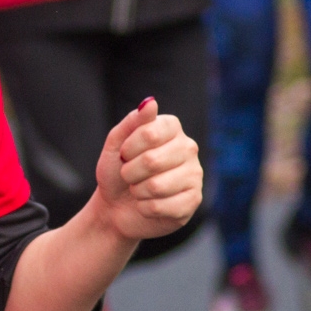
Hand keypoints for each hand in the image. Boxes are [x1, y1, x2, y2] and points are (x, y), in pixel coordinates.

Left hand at [92, 98, 201, 241]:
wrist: (116, 206)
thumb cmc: (117, 170)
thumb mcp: (116, 144)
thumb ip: (132, 122)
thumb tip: (151, 102)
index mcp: (172, 128)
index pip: (150, 133)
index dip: (128, 148)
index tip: (123, 154)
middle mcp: (189, 148)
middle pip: (152, 161)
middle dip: (129, 172)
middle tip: (128, 175)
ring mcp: (194, 175)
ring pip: (156, 186)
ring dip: (137, 191)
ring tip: (138, 189)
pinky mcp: (193, 201)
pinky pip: (161, 206)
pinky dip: (144, 208)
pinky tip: (147, 204)